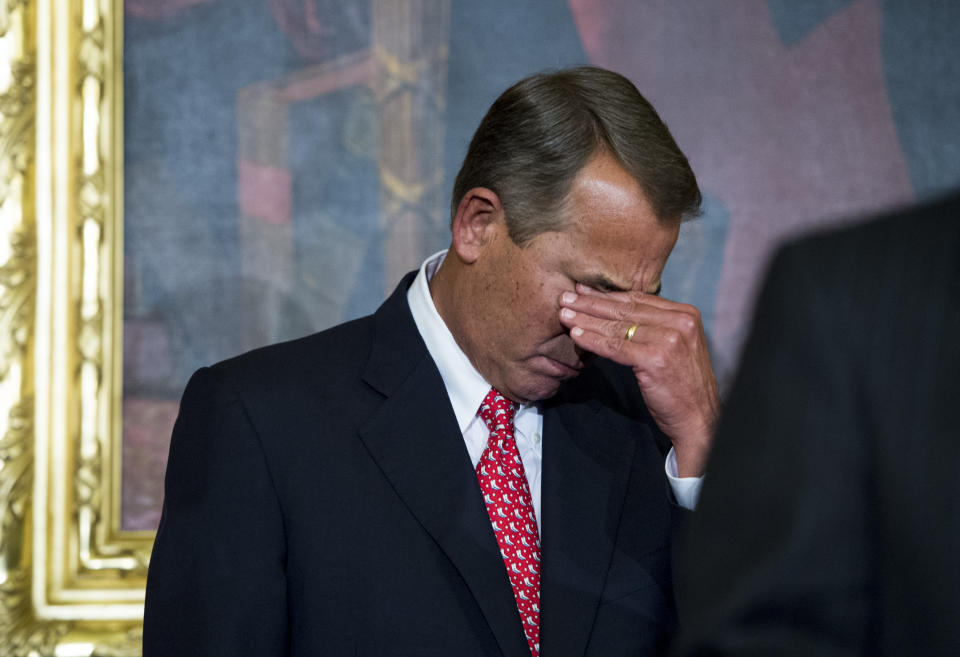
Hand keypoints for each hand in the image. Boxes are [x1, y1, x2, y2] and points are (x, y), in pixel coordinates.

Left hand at [558, 284, 719, 476]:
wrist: (698, 418)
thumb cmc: (681, 385)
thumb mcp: (675, 346)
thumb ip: (654, 327)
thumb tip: (616, 310)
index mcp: (685, 314)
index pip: (638, 299)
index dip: (607, 294)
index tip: (582, 289)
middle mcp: (680, 322)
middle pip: (625, 309)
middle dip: (591, 303)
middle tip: (565, 298)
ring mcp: (669, 339)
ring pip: (618, 326)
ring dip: (587, 320)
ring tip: (564, 315)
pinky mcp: (655, 359)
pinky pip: (616, 347)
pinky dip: (593, 341)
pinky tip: (577, 336)